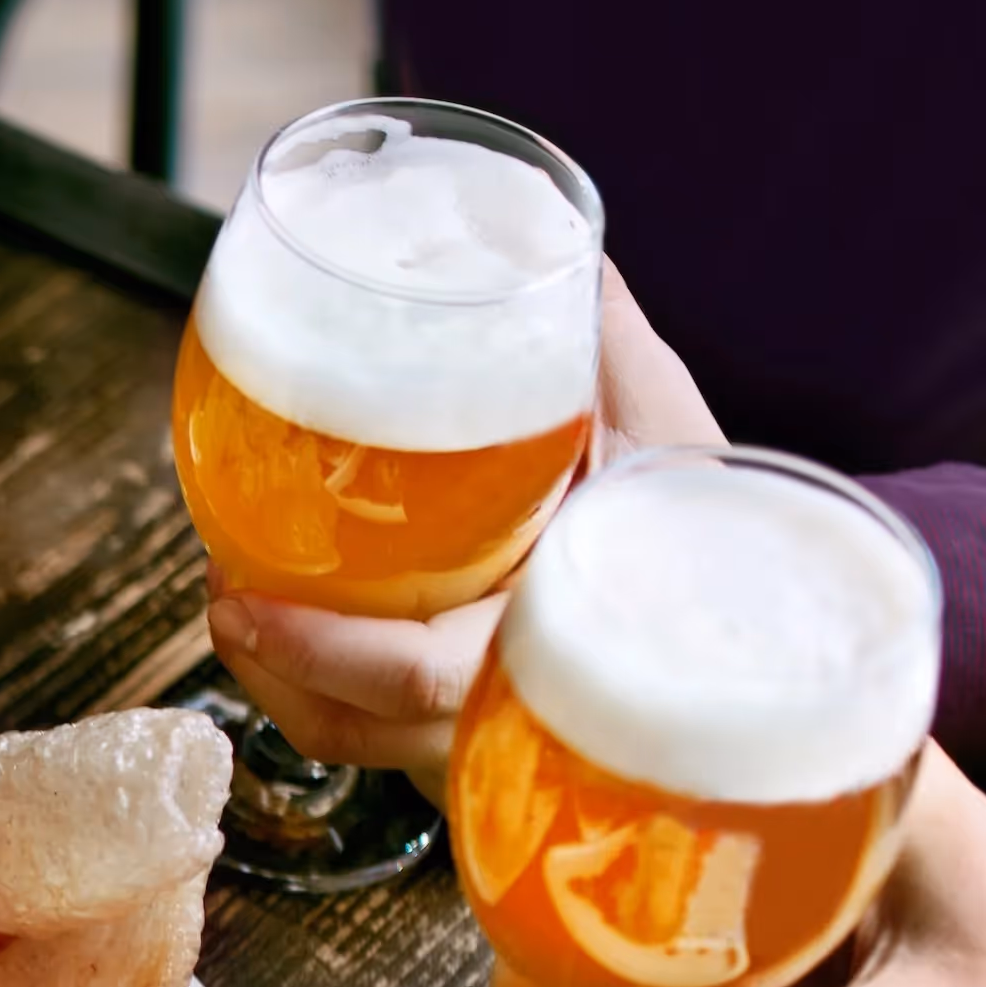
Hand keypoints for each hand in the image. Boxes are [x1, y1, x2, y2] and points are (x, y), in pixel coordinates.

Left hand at [205, 263, 726, 797]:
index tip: (246, 604)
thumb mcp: (667, 427)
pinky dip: (316, 686)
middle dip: (270, 666)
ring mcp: (492, 737)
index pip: (420, 679)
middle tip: (223, 591)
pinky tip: (283, 622)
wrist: (762, 618)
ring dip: (279, 677)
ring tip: (238, 599)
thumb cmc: (717, 520)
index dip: (323, 654)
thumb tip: (557, 249)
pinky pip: (373, 733)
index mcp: (560, 643)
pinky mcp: (468, 735)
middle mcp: (519, 711)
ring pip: (354, 738)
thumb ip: (606, 346)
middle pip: (357, 726)